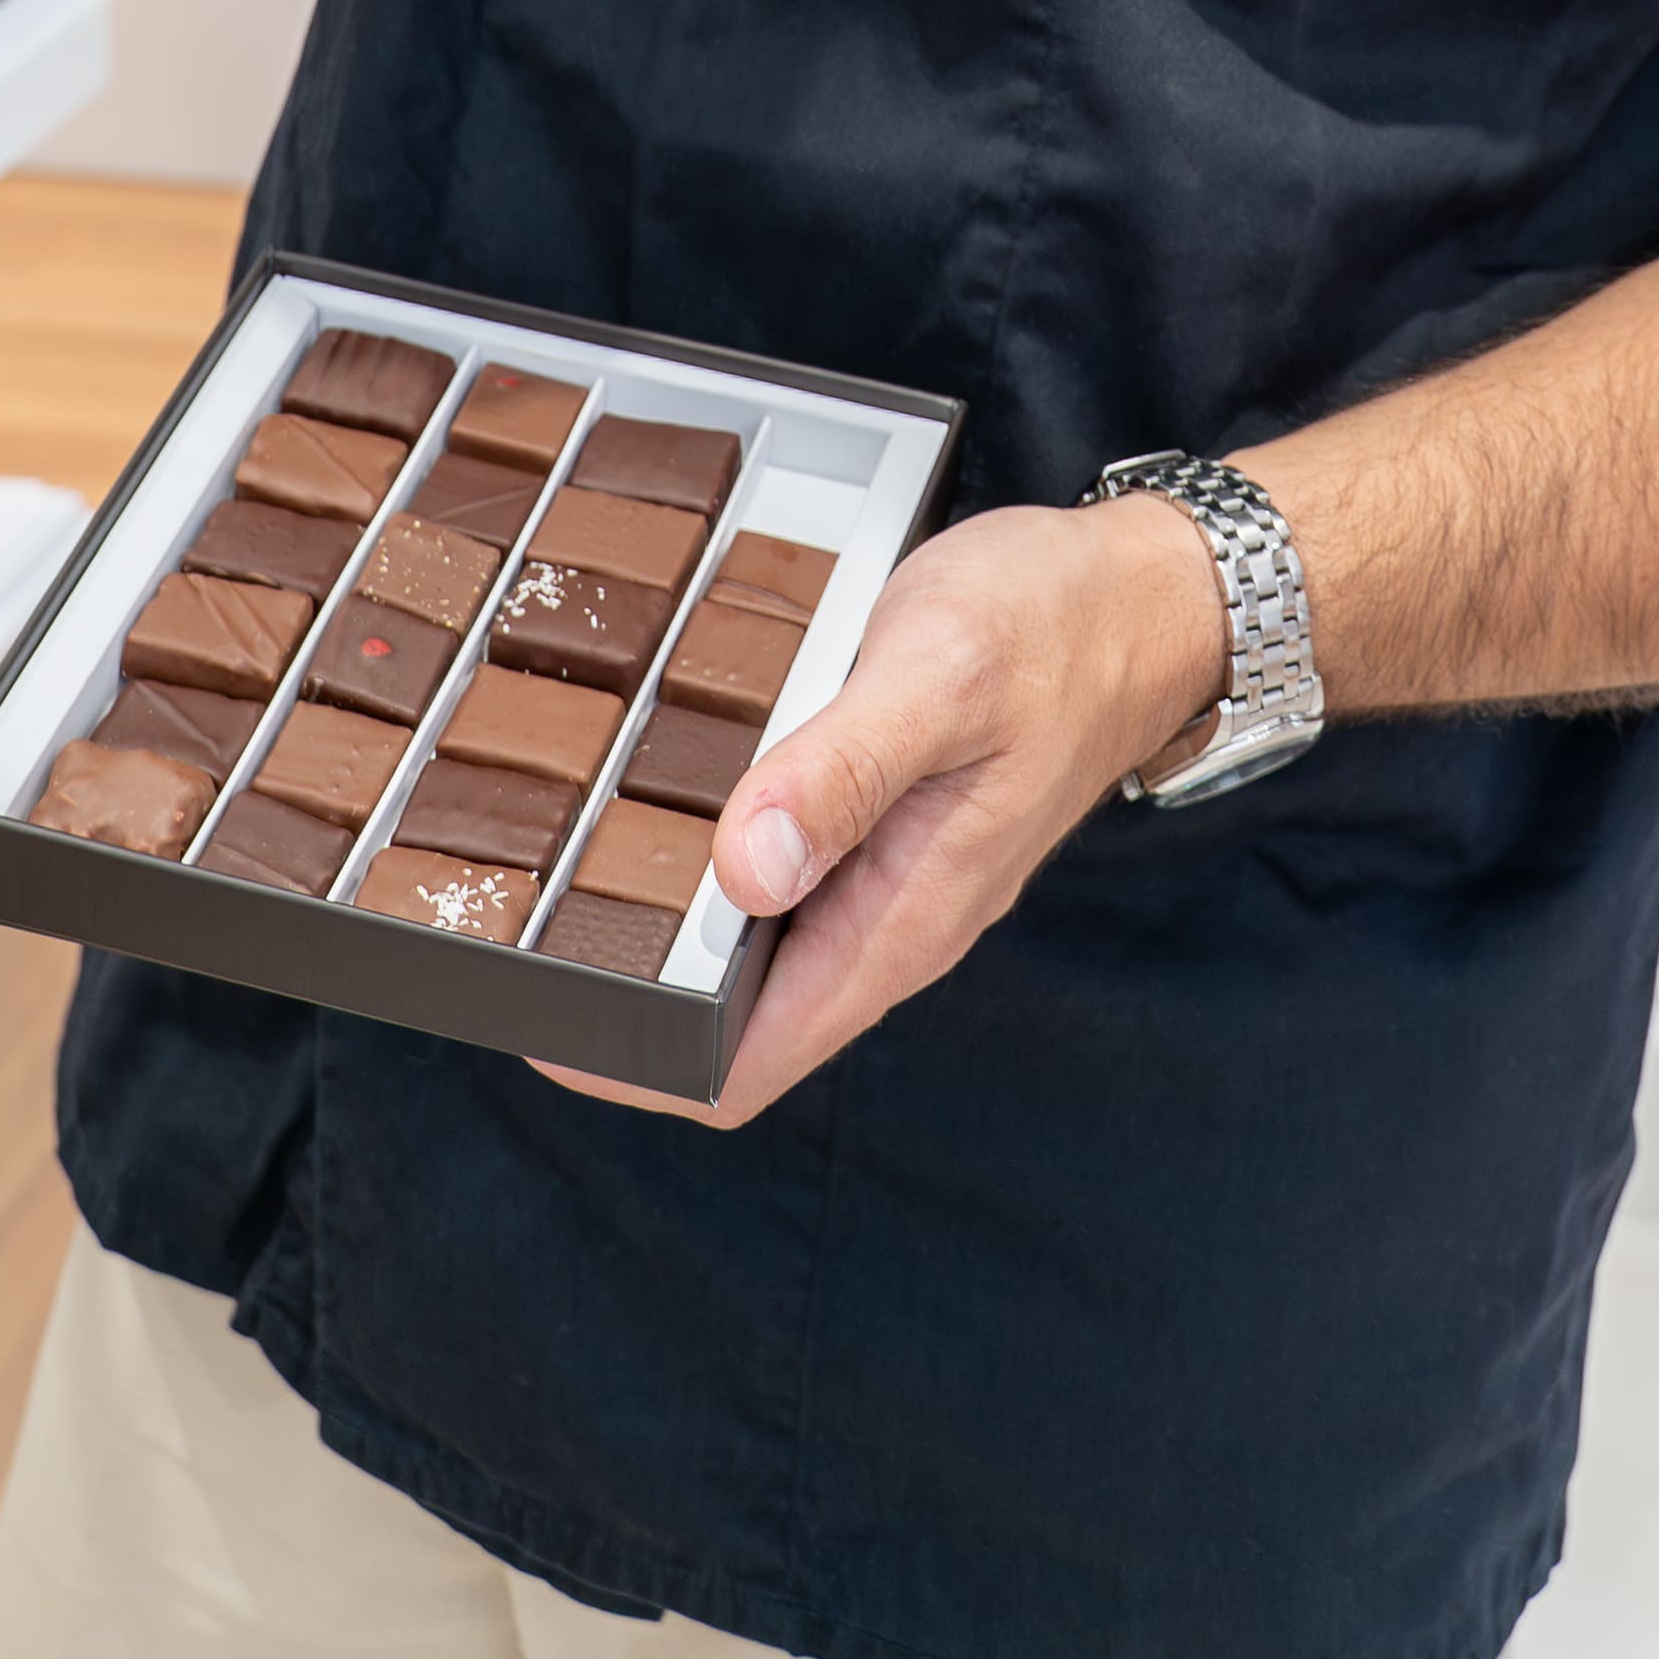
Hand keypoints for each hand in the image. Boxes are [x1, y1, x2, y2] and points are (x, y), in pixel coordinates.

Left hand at [537, 496, 1231, 1135]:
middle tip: (509, 917)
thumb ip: (844, 772)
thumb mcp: (941, 676)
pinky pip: (775, 868)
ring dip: (658, 917)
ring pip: (747, 941)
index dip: (633, 1060)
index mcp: (899, 921)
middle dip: (623, 988)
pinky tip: (652, 786)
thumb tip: (744, 872)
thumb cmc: (1053, 628)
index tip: (535, 1011)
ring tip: (552, 856)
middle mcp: (884, 921)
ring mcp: (883, 875)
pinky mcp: (881, 821)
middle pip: (730, 1013)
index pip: (742, 1064)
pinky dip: (703, 849)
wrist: (1149, 595)